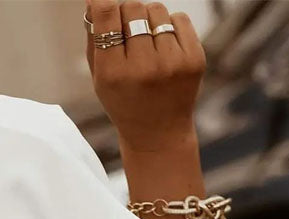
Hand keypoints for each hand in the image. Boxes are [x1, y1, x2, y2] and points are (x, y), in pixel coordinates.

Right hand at [84, 0, 206, 152]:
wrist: (158, 134)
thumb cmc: (124, 102)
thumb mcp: (100, 79)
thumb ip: (95, 40)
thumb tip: (95, 1)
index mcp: (113, 74)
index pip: (108, 15)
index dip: (103, 2)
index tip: (101, 1)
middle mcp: (143, 67)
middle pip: (132, 7)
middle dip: (126, 14)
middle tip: (126, 33)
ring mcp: (172, 63)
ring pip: (156, 10)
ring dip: (148, 20)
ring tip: (146, 45)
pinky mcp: (194, 59)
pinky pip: (179, 18)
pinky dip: (170, 27)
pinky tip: (164, 49)